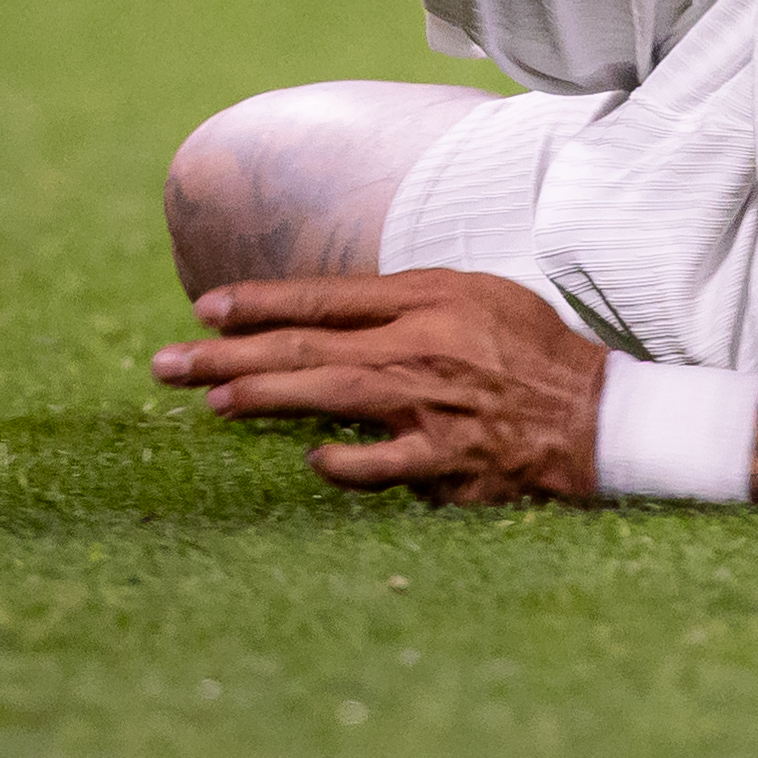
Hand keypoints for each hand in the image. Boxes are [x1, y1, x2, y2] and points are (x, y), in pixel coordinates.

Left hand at [149, 272, 605, 501]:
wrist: (590, 414)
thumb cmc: (526, 348)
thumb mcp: (470, 293)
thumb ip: (400, 301)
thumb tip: (325, 315)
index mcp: (425, 298)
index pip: (325, 297)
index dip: (261, 301)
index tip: (204, 307)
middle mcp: (418, 346)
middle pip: (308, 347)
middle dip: (231, 352)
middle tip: (166, 362)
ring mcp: (428, 406)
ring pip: (330, 398)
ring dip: (265, 397)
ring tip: (210, 400)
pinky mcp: (444, 461)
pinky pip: (381, 464)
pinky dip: (343, 463)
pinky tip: (309, 460)